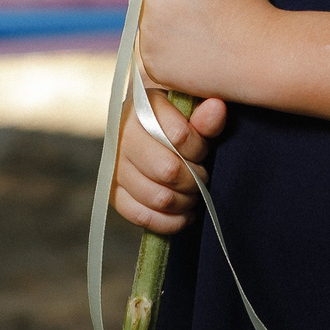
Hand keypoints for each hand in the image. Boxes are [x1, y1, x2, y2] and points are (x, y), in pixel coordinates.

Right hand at [111, 90, 226, 234]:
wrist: (149, 130)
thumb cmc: (178, 120)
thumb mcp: (193, 112)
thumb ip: (205, 115)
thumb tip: (217, 108)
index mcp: (142, 107)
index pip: (179, 135)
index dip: (199, 149)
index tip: (203, 151)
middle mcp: (121, 134)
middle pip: (168, 170)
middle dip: (194, 178)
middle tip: (203, 176)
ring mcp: (114, 166)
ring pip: (157, 197)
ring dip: (184, 201)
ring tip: (194, 194)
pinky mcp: (113, 192)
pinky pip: (141, 216)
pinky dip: (169, 222)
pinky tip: (184, 215)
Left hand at [135, 0, 274, 99]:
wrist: (260, 56)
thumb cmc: (248, 8)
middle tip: (197, 8)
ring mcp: (148, 33)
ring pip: (148, 21)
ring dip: (165, 23)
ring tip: (198, 33)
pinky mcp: (151, 63)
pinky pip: (151, 51)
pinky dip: (166, 51)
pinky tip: (193, 51)